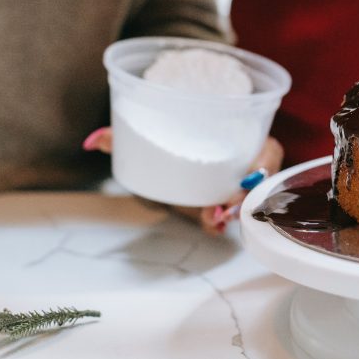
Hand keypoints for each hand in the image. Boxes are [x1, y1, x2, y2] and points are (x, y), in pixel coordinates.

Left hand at [83, 128, 283, 233]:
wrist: (175, 152)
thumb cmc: (174, 139)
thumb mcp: (153, 136)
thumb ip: (124, 137)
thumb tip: (92, 140)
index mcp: (242, 133)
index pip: (267, 148)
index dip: (262, 164)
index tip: (245, 177)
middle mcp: (248, 158)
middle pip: (262, 181)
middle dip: (245, 196)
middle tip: (220, 210)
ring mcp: (241, 182)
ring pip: (250, 200)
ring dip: (233, 212)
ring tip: (212, 221)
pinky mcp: (227, 201)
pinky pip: (234, 213)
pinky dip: (223, 220)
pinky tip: (213, 226)